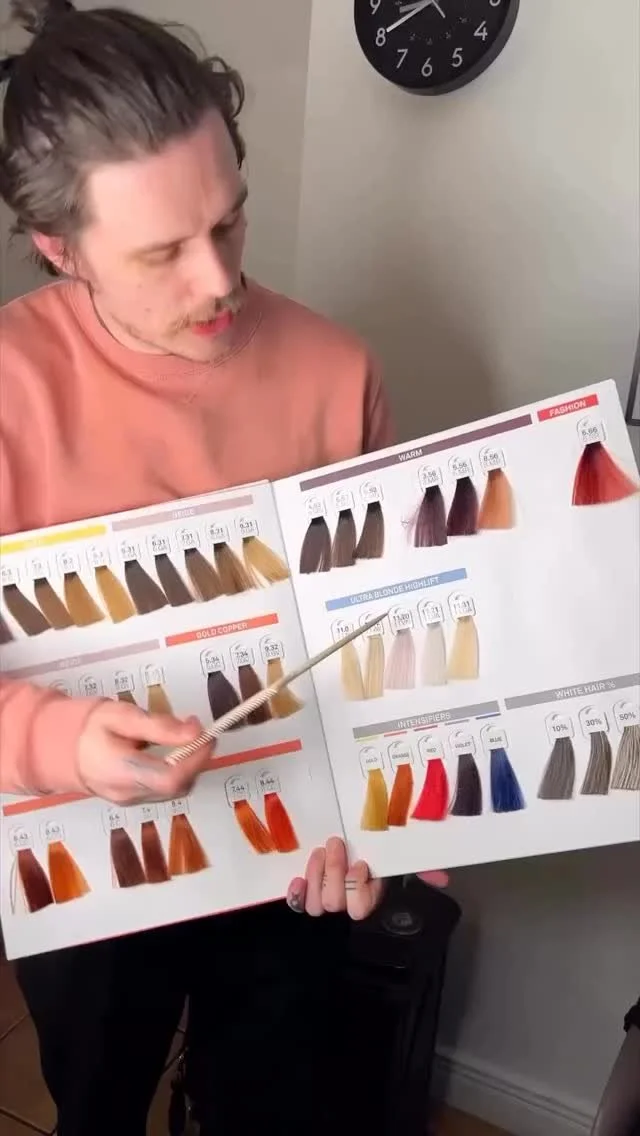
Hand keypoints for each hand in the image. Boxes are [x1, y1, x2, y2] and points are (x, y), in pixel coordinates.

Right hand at [76, 700, 212, 803]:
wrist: (61, 748)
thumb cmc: (90, 727)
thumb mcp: (122, 716)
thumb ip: (158, 726)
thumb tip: (195, 732)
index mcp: (122, 772)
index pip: (171, 778)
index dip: (196, 759)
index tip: (208, 736)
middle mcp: (129, 793)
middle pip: (177, 787)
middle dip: (197, 761)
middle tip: (200, 734)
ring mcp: (131, 800)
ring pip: (173, 791)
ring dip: (189, 767)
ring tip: (188, 740)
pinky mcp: (134, 799)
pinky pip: (164, 790)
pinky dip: (177, 772)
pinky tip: (174, 753)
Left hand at [286, 836, 448, 920]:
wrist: (348, 854)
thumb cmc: (378, 860)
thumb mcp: (399, 863)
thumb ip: (421, 870)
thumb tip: (443, 878)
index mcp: (369, 898)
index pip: (361, 907)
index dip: (357, 888)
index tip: (361, 864)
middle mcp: (346, 906)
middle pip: (334, 902)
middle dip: (334, 872)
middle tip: (336, 844)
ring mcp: (324, 903)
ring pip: (315, 903)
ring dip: (316, 874)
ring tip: (320, 851)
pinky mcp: (306, 896)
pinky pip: (298, 903)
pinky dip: (296, 892)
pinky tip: (297, 877)